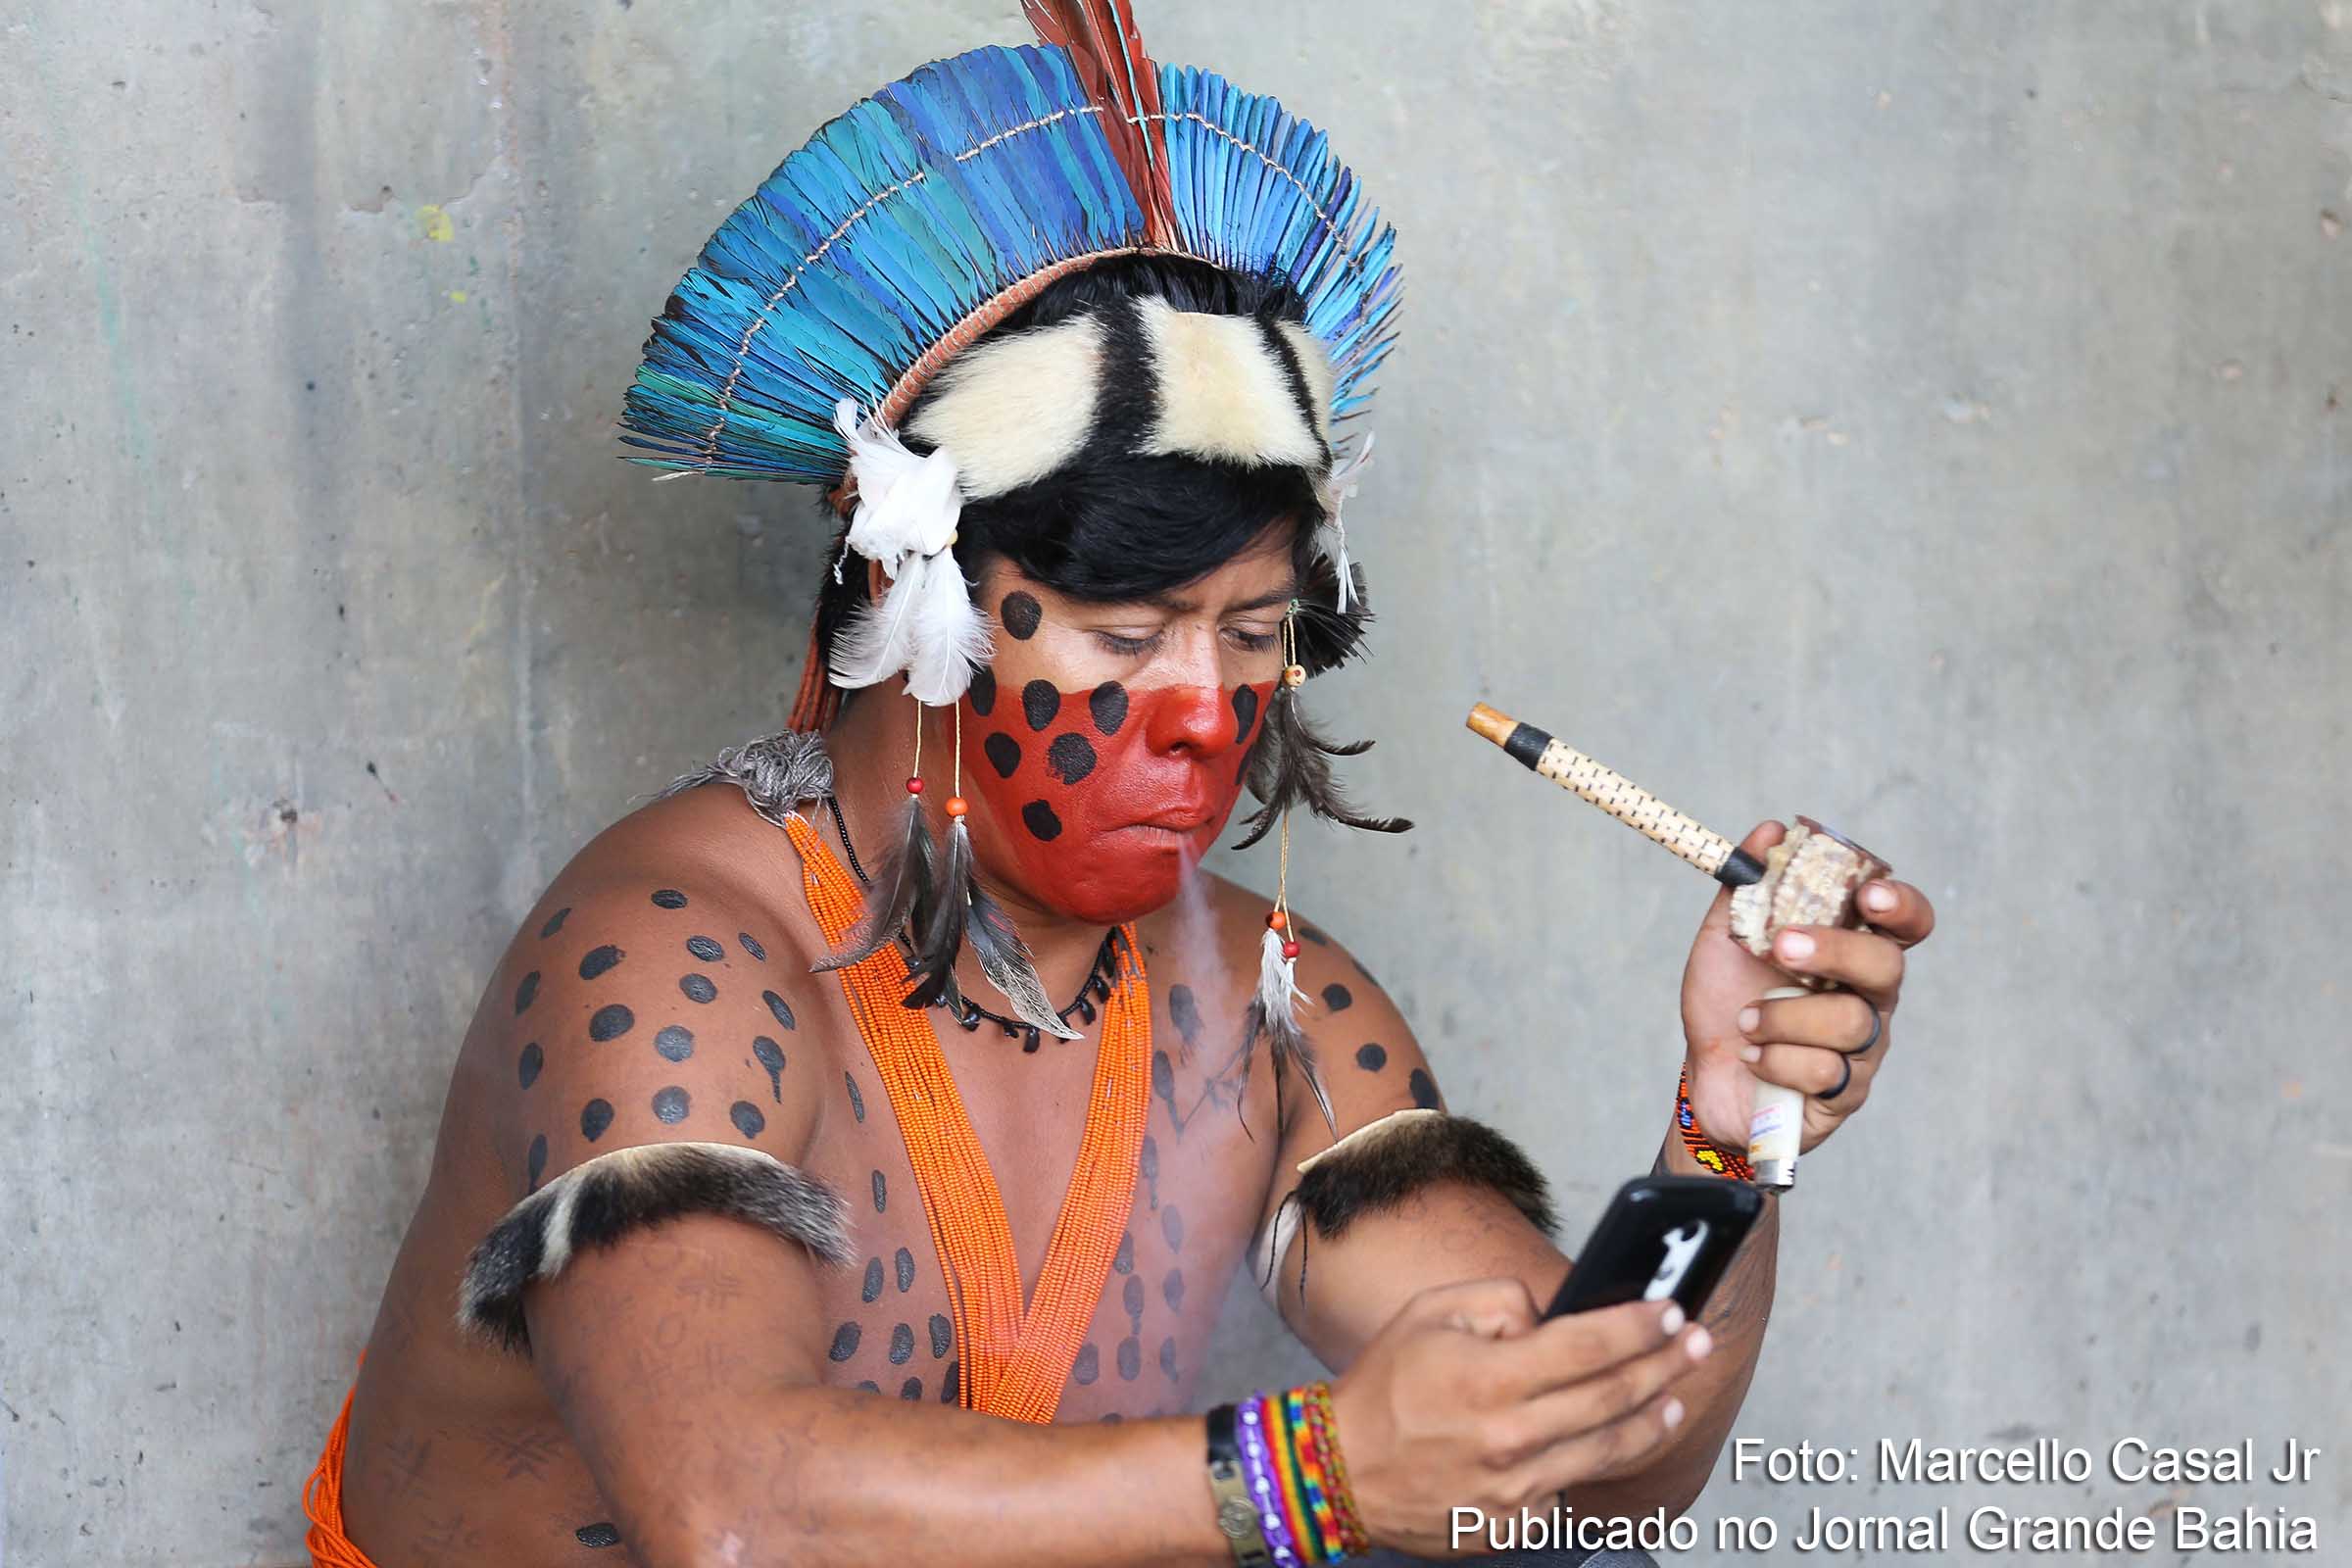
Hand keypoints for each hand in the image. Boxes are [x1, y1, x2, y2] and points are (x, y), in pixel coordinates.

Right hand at [1328, 1279, 1713, 1558]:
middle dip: (1665, 1364)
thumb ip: (1501, 1301)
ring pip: (1607, 1448)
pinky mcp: (1516, 1522)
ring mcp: (1517, 1488)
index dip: (1637, 1325)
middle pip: (1612, 1397)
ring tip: (1675, 1394)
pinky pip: (1570, 1484)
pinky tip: (1611, 1435)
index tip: (1671, 1310)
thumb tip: (1556, 1314)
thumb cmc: (1385, 1387)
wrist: (1340, 1471)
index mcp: (1489, 1378)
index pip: (1587, 1345)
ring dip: (1652, 1417)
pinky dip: (1594, 1457)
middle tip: (1697, 1343)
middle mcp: (1510, 1437)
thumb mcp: (1430, 1313)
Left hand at [1678, 820, 1935, 1155]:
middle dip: (1834, 952)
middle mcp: (1869, 995)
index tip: (1868, 896)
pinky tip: (1753, 1058)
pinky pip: (1826, 1071)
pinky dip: (1776, 1060)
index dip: (1902, 906)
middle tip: (1780, 948)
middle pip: (1886, 966)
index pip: (1905, 922)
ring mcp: (1864, 1047)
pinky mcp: (1847, 1093)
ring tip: (1746, 1021)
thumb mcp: (1725, 942)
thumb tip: (1769, 830)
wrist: (1703, 1076)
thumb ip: (1747, 888)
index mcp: (1851, 950)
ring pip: (1850, 1022)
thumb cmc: (1727, 1002)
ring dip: (1783, 1017)